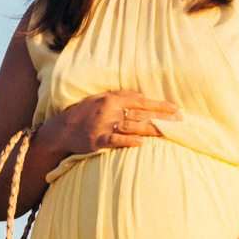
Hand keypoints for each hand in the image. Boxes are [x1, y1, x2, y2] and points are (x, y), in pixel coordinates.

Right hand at [43, 91, 180, 161]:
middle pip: (139, 113)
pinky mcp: (97, 140)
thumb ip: (119, 97)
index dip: (157, 104)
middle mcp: (108, 110)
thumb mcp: (99, 99)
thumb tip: (140, 96)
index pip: (139, 100)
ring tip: (166, 131)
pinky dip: (129, 141)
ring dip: (149, 129)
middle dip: (159, 116)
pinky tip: (141, 143)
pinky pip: (116, 140)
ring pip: (130, 126)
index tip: (173, 107)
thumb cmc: (83, 114)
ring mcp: (103, 126)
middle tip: (177, 119)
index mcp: (110, 99)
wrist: (62, 130)